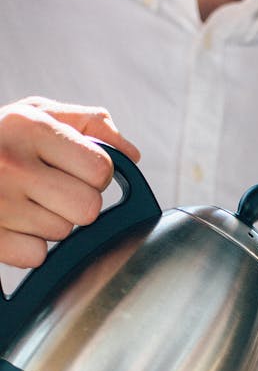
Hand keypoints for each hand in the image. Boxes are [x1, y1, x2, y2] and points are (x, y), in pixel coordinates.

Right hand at [0, 95, 140, 268]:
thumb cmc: (0, 139)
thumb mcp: (36, 114)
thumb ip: (89, 125)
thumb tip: (131, 155)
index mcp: (30, 127)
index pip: (101, 169)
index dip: (94, 174)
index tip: (74, 170)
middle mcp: (12, 163)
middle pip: (88, 208)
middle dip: (77, 202)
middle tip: (52, 190)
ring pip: (62, 234)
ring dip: (50, 222)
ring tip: (25, 201)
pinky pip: (35, 256)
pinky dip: (27, 245)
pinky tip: (12, 223)